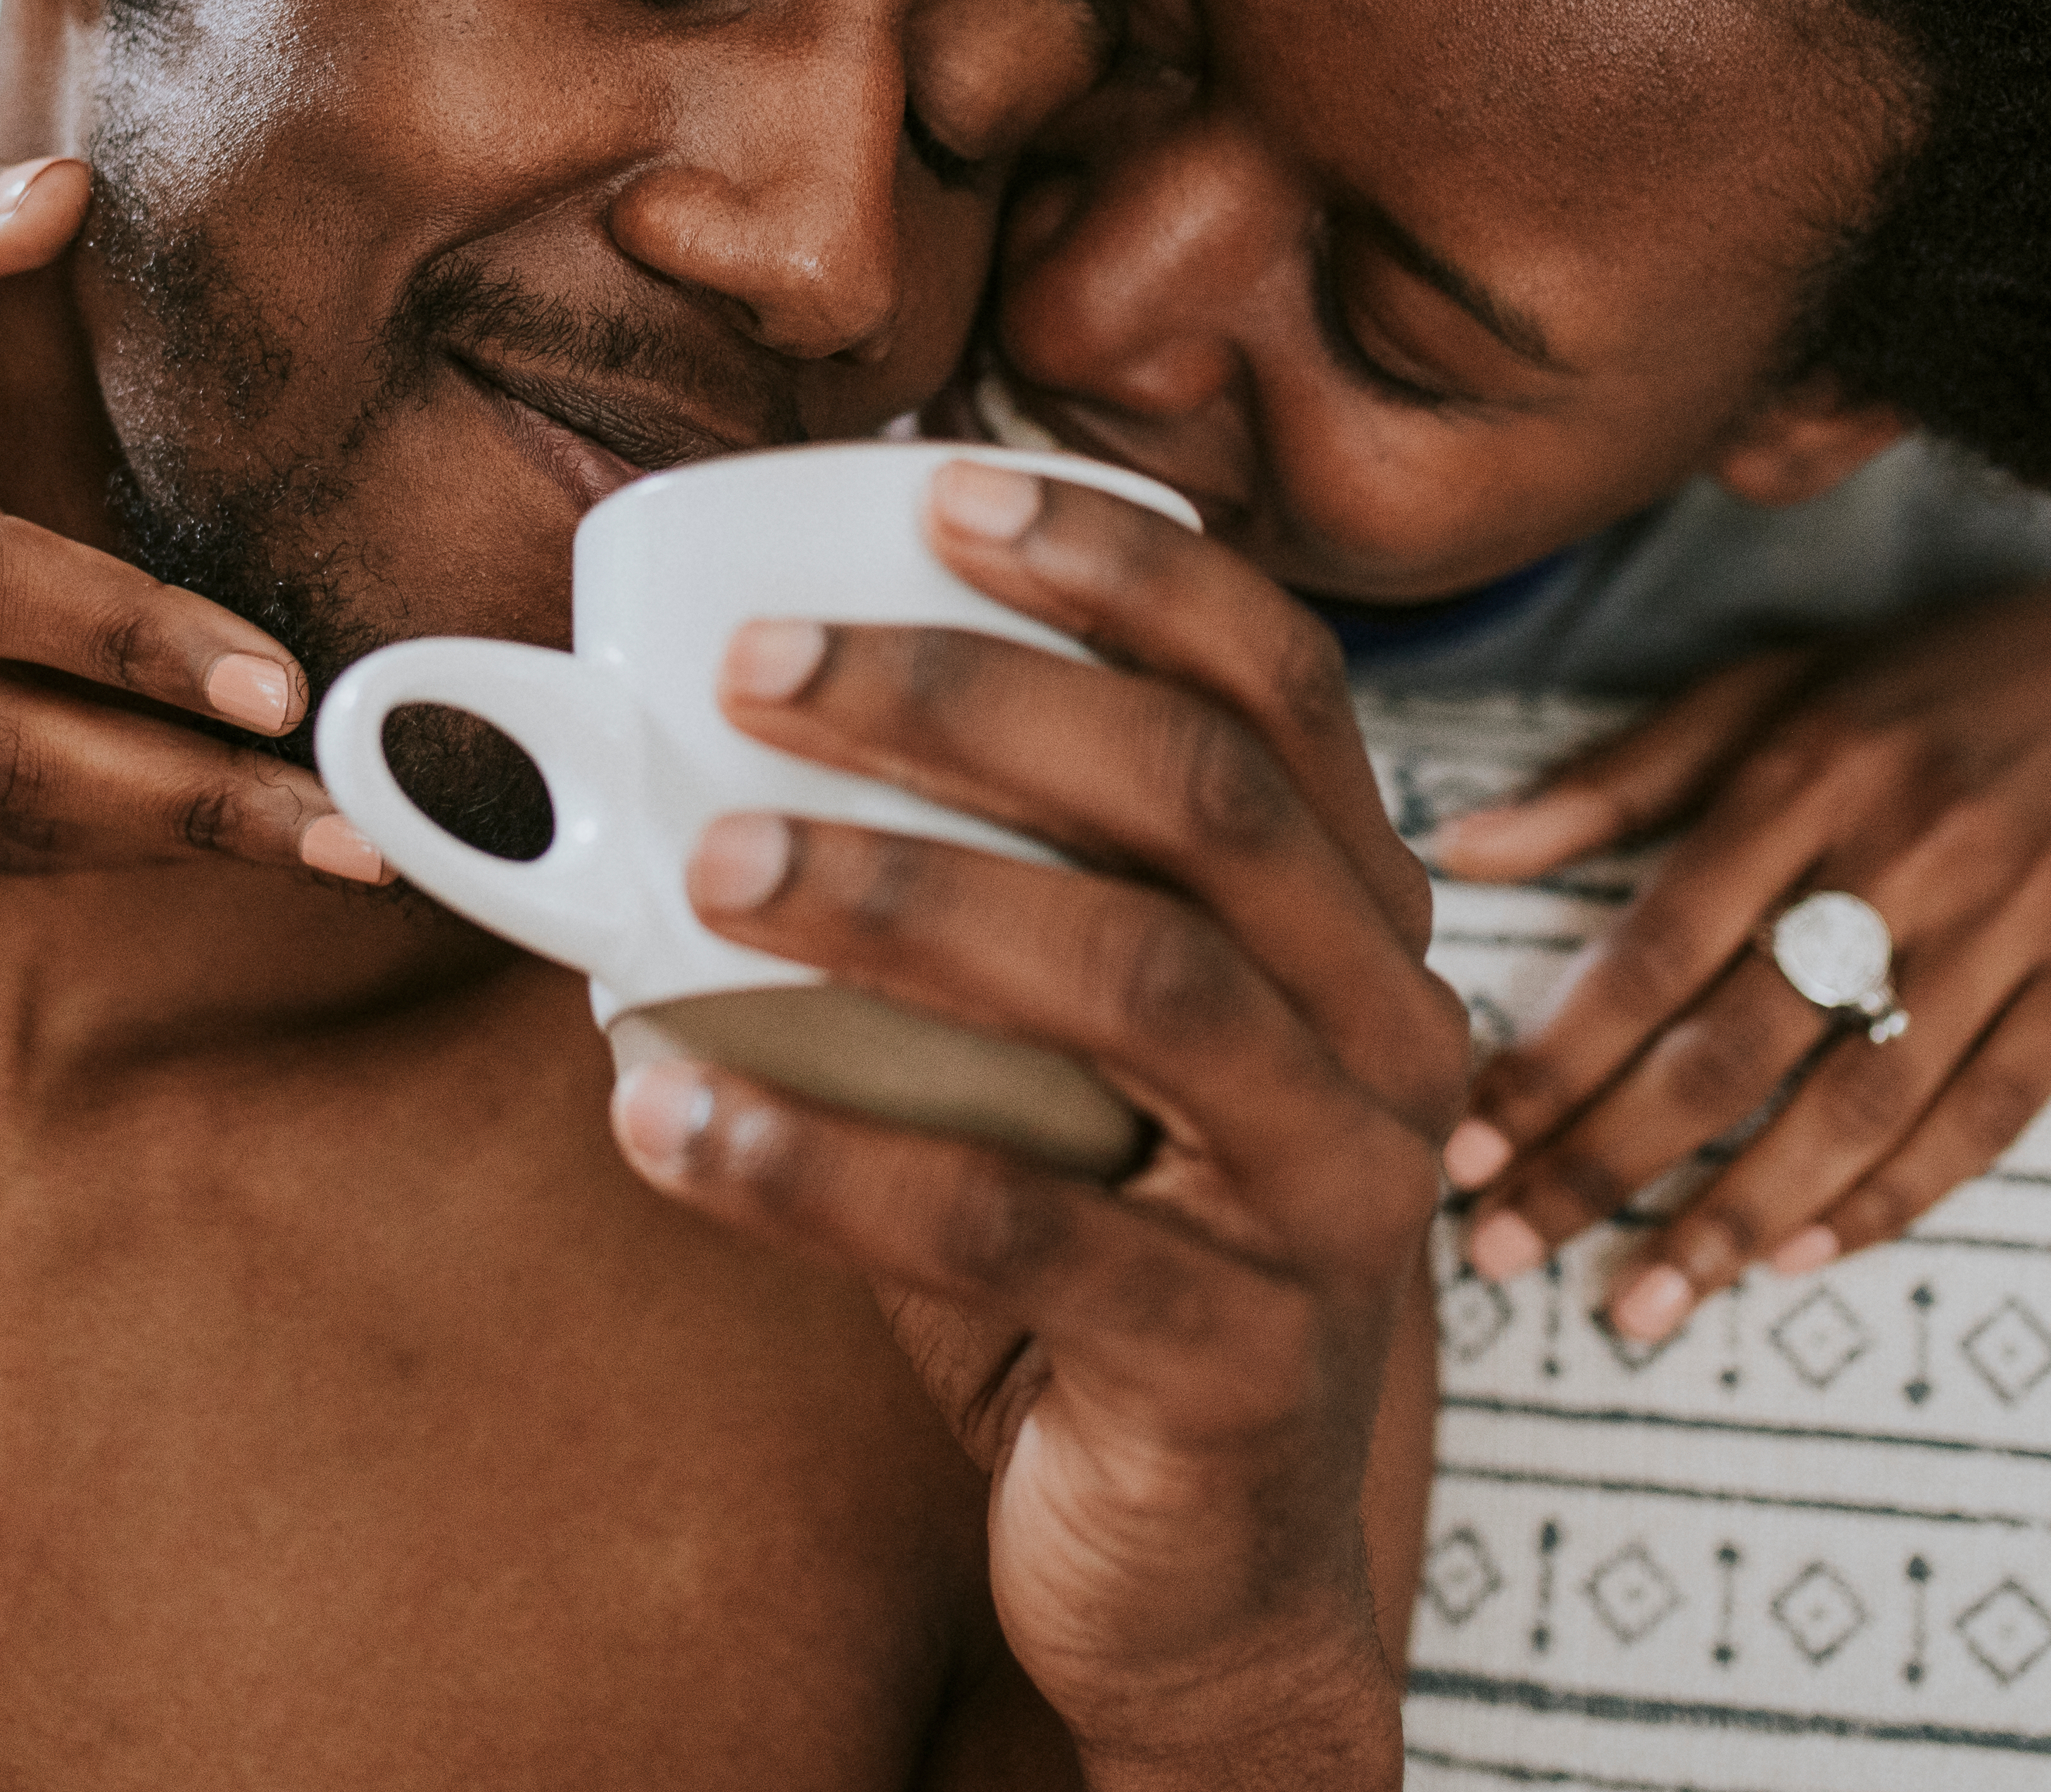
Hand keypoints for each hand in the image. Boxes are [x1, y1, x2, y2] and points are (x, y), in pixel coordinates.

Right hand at [0, 154, 374, 880]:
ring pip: (1, 811)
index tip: (283, 684)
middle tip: (363, 830)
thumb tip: (60, 192)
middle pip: (2, 740)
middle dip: (191, 795)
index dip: (122, 636)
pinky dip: (111, 849)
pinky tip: (231, 841)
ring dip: (177, 844)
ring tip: (353, 857)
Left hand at [609, 463, 1467, 1785]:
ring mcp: (1332, 1205)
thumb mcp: (1046, 1057)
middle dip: (975, 701)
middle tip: (762, 663)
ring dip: (900, 895)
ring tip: (705, 858)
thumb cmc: (1096, 1246)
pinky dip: (817, 1160)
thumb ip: (946, 903)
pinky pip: (1017, 1230)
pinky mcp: (1235, 1364)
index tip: (940, 489)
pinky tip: (664, 1116)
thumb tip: (672, 735)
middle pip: (1204, 804)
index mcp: (1359, 927)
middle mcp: (1385, 1040)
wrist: (1199, 1561)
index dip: (1125, 569)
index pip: (1280, 689)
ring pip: (1134, 985)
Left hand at [1430, 565, 2050, 1339]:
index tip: (1465, 1148)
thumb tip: (1459, 851)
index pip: (1651, 950)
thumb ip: (1614, 780)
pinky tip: (1797, 1255)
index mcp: (1803, 775)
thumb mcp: (1766, 694)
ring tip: (1644, 1301)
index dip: (1553, 1060)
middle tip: (1506, 1253)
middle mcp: (1905, 849)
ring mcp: (2016, 917)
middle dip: (1608, 1162)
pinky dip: (1893, 1196)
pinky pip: (1990, 1112)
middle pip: (1735, 1043)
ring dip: (1739, 1216)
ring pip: (1857, 1099)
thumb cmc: (1925, 686)